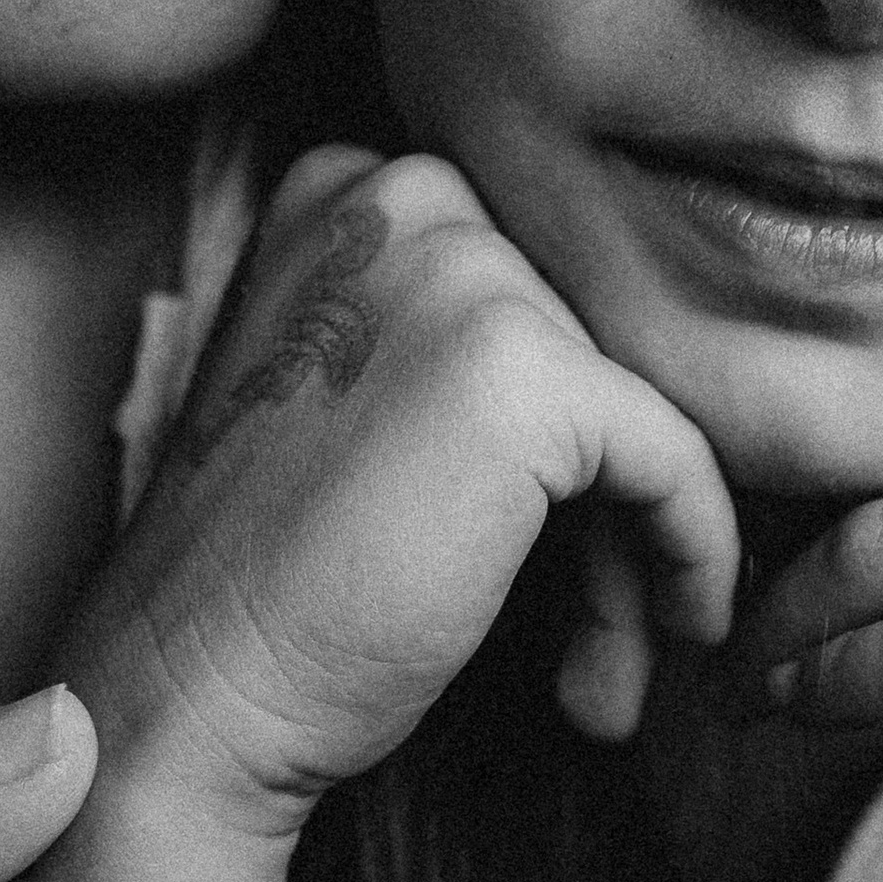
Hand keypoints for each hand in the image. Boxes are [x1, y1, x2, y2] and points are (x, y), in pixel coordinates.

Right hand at [39, 150, 737, 881]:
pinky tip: (679, 629)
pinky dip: (694, 550)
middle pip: (588, 348)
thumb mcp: (346, 400)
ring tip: (602, 669)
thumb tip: (638, 402)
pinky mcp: (522, 370)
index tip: (547, 551)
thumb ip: (460, 353)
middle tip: (588, 636)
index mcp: (347, 192)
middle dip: (600, 502)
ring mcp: (460, 272)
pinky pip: (675, 456)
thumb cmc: (262, 581)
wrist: (188, 689)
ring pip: (634, 409)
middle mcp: (402, 199)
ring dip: (633, 552)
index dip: (556, 438)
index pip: (530, 293)